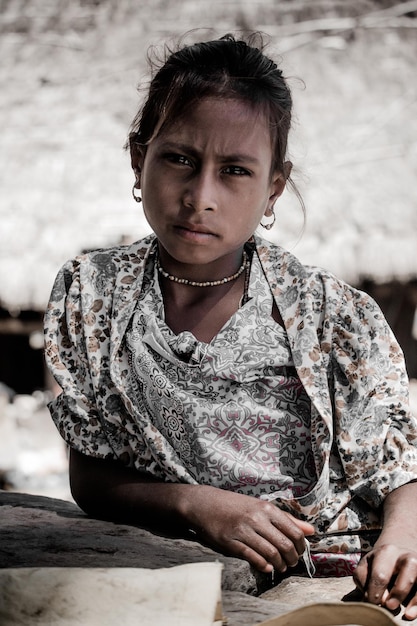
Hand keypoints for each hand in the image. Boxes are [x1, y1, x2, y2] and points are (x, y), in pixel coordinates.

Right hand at [186, 487, 314, 573]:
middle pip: (284, 545)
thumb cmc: (236, 506)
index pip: (294, 531)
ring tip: (280, 567)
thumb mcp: (261, 507)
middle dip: (292, 559)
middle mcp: (256, 519)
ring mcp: (243, 531)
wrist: (205, 503)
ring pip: (270, 554)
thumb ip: (287, 519)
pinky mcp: (230, 542)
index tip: (299, 552)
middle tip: (291, 563)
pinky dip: (263, 566)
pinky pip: (252, 558)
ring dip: (279, 565)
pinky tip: (266, 567)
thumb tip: (310, 530)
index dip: (300, 546)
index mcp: (266, 509)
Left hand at [354, 541, 416, 620]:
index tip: (370, 603)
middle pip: (406, 570)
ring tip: (406, 614)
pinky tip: (411, 614)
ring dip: (413, 598)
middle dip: (397, 591)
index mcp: (386, 552)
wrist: (396, 555)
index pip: (380, 574)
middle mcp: (405, 556)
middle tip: (388, 606)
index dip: (374, 592)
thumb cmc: (378, 566)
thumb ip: (364, 580)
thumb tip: (373, 598)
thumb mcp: (366, 567)